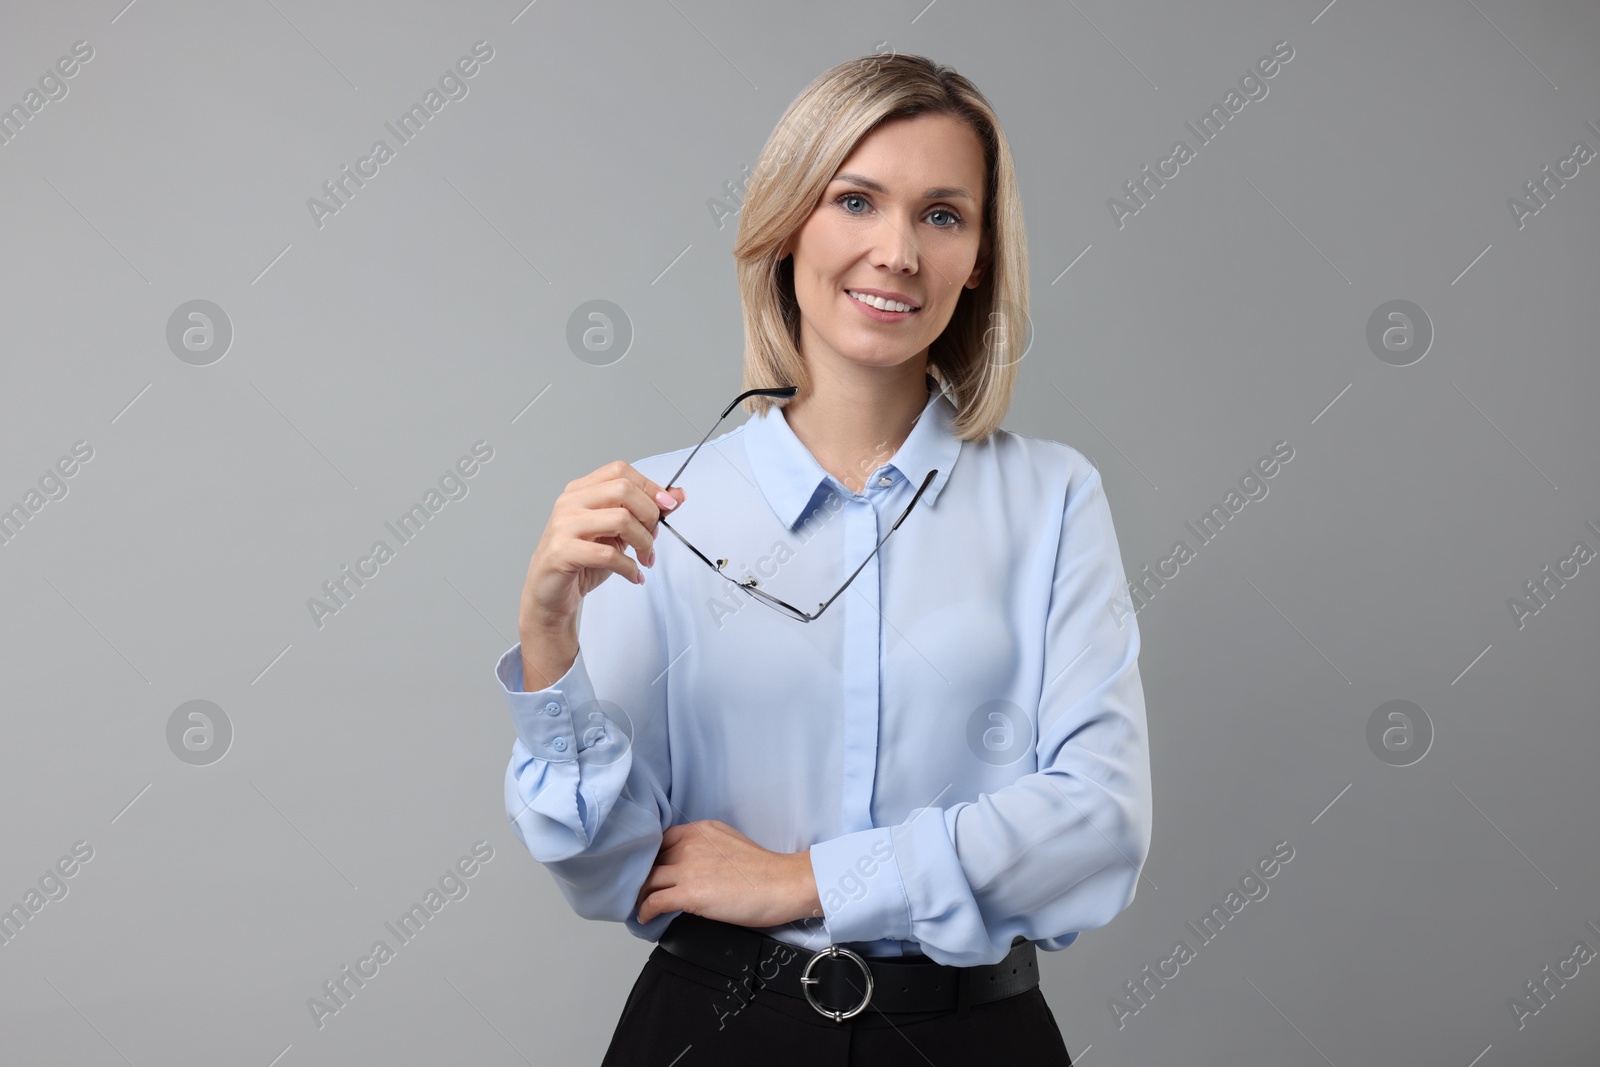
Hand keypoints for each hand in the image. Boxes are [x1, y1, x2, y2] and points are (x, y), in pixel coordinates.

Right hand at [519, 460, 685, 632]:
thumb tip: (678, 494)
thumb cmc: (584, 561)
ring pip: (620, 520)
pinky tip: (633, 575)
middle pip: (623, 490)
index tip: (669, 505)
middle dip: (649, 514)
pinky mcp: (562, 552)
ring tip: (645, 559)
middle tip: (652, 537)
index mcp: (581, 491)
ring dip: (643, 543)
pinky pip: (607, 554)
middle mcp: (570, 502)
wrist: (551, 594)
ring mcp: (564, 526)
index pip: (620, 471)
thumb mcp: (620, 534)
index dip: (650, 486)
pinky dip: (629, 567)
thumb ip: (646, 512)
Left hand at [635, 820, 822, 928]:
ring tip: (638, 905)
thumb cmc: (764, 870)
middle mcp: (690, 844)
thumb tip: (693, 865)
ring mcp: (688, 868)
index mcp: (700, 830)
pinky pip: (654, 901)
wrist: (782, 884)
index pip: (661, 840)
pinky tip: (645, 918)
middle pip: (651, 860)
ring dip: (639, 895)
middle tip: (640, 890)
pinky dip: (645, 910)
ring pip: (647, 880)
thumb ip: (707, 847)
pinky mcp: (689, 893)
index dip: (652, 858)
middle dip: (643, 876)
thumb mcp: (730, 843)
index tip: (650, 871)